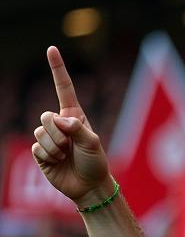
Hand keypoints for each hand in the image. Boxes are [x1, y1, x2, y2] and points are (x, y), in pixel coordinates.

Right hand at [32, 46, 110, 203]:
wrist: (89, 187)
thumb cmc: (95, 163)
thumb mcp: (93, 143)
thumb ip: (78, 129)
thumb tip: (60, 120)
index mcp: (73, 116)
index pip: (63, 88)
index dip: (57, 69)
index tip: (52, 49)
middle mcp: (59, 124)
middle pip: (45, 116)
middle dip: (58, 133)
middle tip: (70, 147)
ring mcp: (48, 138)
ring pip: (41, 133)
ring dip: (56, 148)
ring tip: (67, 156)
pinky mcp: (41, 152)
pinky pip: (38, 148)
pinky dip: (50, 157)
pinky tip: (59, 163)